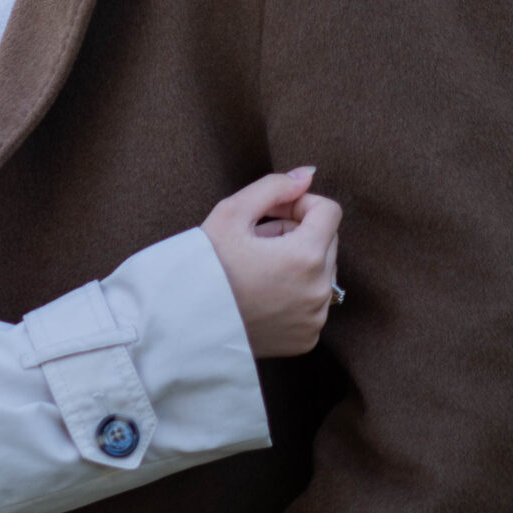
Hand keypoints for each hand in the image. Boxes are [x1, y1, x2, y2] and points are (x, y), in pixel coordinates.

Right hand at [202, 168, 340, 358]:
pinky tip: (262, 294)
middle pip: (327, 241)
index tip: (270, 213)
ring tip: (258, 267)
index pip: (329, 211)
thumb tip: (307, 175)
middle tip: (257, 239)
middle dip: (297, 232)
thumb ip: (273, 187)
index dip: (299, 203)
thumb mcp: (231, 214)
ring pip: (322, 272)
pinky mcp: (307, 338)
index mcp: (306, 257)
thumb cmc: (205, 265)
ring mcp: (315, 318)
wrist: (183, 321)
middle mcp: (320, 290)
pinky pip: (313, 303)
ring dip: (298, 262)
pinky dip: (295, 293)